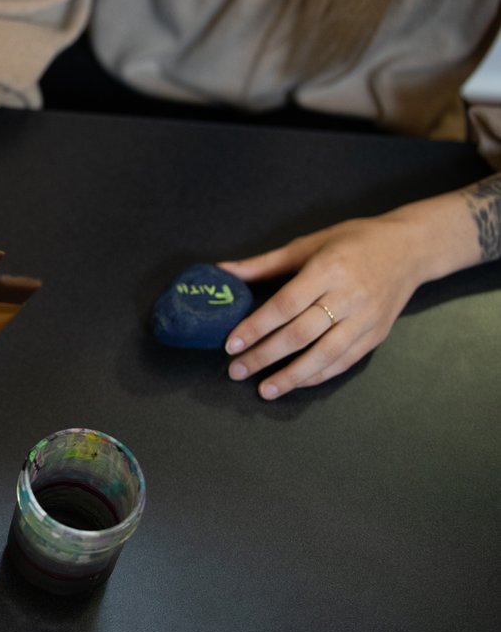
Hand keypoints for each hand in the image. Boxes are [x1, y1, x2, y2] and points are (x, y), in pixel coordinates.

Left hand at [217, 214, 425, 399]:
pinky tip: (296, 382)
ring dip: (291, 376)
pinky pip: (344, 362)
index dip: (256, 327)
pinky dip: (318, 375)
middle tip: (236, 371)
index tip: (231, 344)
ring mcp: (366, 319)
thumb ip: (263, 263)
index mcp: (328, 269)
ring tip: (264, 389)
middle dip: (265, 356)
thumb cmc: (352, 242)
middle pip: (301, 334)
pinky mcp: (377, 335)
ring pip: (324, 355)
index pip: (285, 305)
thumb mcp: (307, 244)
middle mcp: (349, 297)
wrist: (409, 249)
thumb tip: (222, 271)